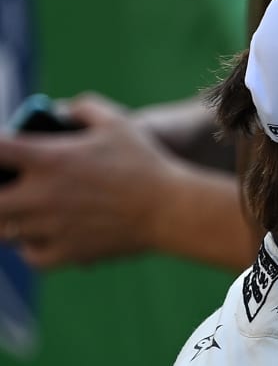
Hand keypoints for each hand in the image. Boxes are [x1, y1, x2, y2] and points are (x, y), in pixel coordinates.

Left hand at [0, 93, 198, 266]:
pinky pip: (32, 257)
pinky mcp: (70, 252)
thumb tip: (58, 111)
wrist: (172, 210)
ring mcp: (53, 227)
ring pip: (4, 231)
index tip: (2, 151)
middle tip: (6, 187)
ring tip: (21, 211)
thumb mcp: (117, 122)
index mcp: (47, 158)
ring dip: (8, 219)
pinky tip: (41, 237)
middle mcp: (42, 195)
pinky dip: (30, 248)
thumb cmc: (146, 163)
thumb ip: (81, 108)